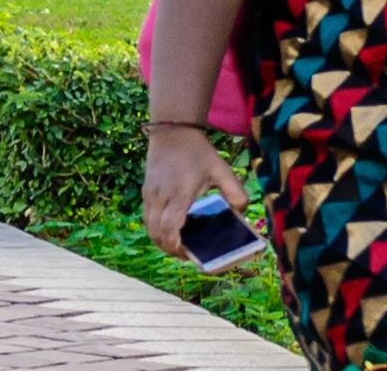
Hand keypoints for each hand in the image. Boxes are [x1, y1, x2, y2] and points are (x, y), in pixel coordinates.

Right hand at [142, 124, 235, 258]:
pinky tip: (170, 230)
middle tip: (187, 256)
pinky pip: (147, 217)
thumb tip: (240, 213)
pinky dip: (156, 229)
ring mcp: (150, 193)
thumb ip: (236, 192)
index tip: (187, 255)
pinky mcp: (146, 191)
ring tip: (178, 247)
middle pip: (155, 231)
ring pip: (148, 226)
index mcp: (179, 192)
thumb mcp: (222, 169)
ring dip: (160, 240)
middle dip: (169, 249)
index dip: (175, 245)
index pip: (169, 226)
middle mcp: (160, 195)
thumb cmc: (198, 152)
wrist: (172, 131)